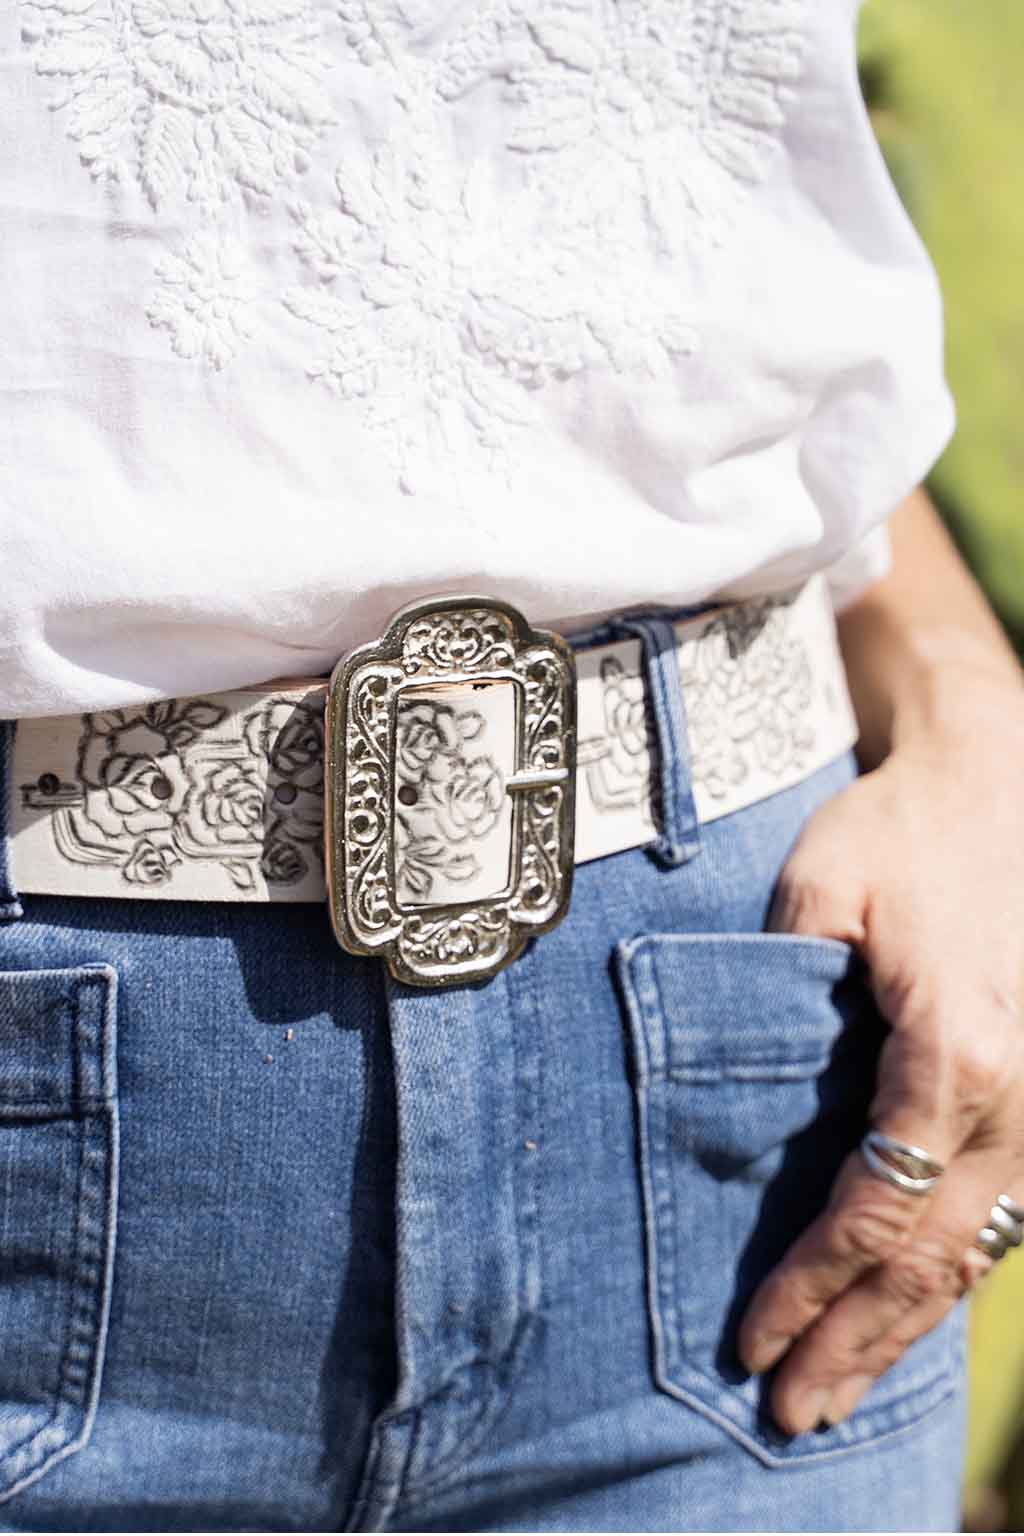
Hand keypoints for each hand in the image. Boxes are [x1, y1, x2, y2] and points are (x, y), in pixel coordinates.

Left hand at [737, 669, 1023, 1434]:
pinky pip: (997, 1216)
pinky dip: (945, 1277)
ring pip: (973, 1251)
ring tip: (839, 1395)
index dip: (809, 1283)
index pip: (872, 1205)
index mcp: (955, 1051)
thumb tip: (742, 1091)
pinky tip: (905, 1319)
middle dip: (854, 1342)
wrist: (991, 787)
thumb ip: (780, 990)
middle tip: (787, 1413)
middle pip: (930, 1255)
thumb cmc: (899, 834)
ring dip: (903, 1331)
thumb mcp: (820, 888)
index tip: (749, 1339)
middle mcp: (1015, 1097)